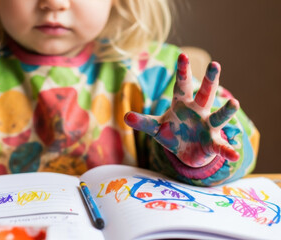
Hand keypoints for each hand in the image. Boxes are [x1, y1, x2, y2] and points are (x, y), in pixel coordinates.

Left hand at [124, 53, 238, 167]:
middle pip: (205, 94)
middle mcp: (198, 111)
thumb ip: (142, 122)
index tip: (182, 56)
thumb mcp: (155, 128)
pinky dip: (227, 150)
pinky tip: (234, 155)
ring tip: (234, 103)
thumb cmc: (172, 133)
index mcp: (182, 104)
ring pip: (218, 117)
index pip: (181, 86)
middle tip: (215, 64)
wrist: (186, 152)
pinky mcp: (212, 143)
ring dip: (226, 111)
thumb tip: (125, 117)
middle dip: (210, 80)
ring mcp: (207, 126)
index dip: (182, 72)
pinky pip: (220, 147)